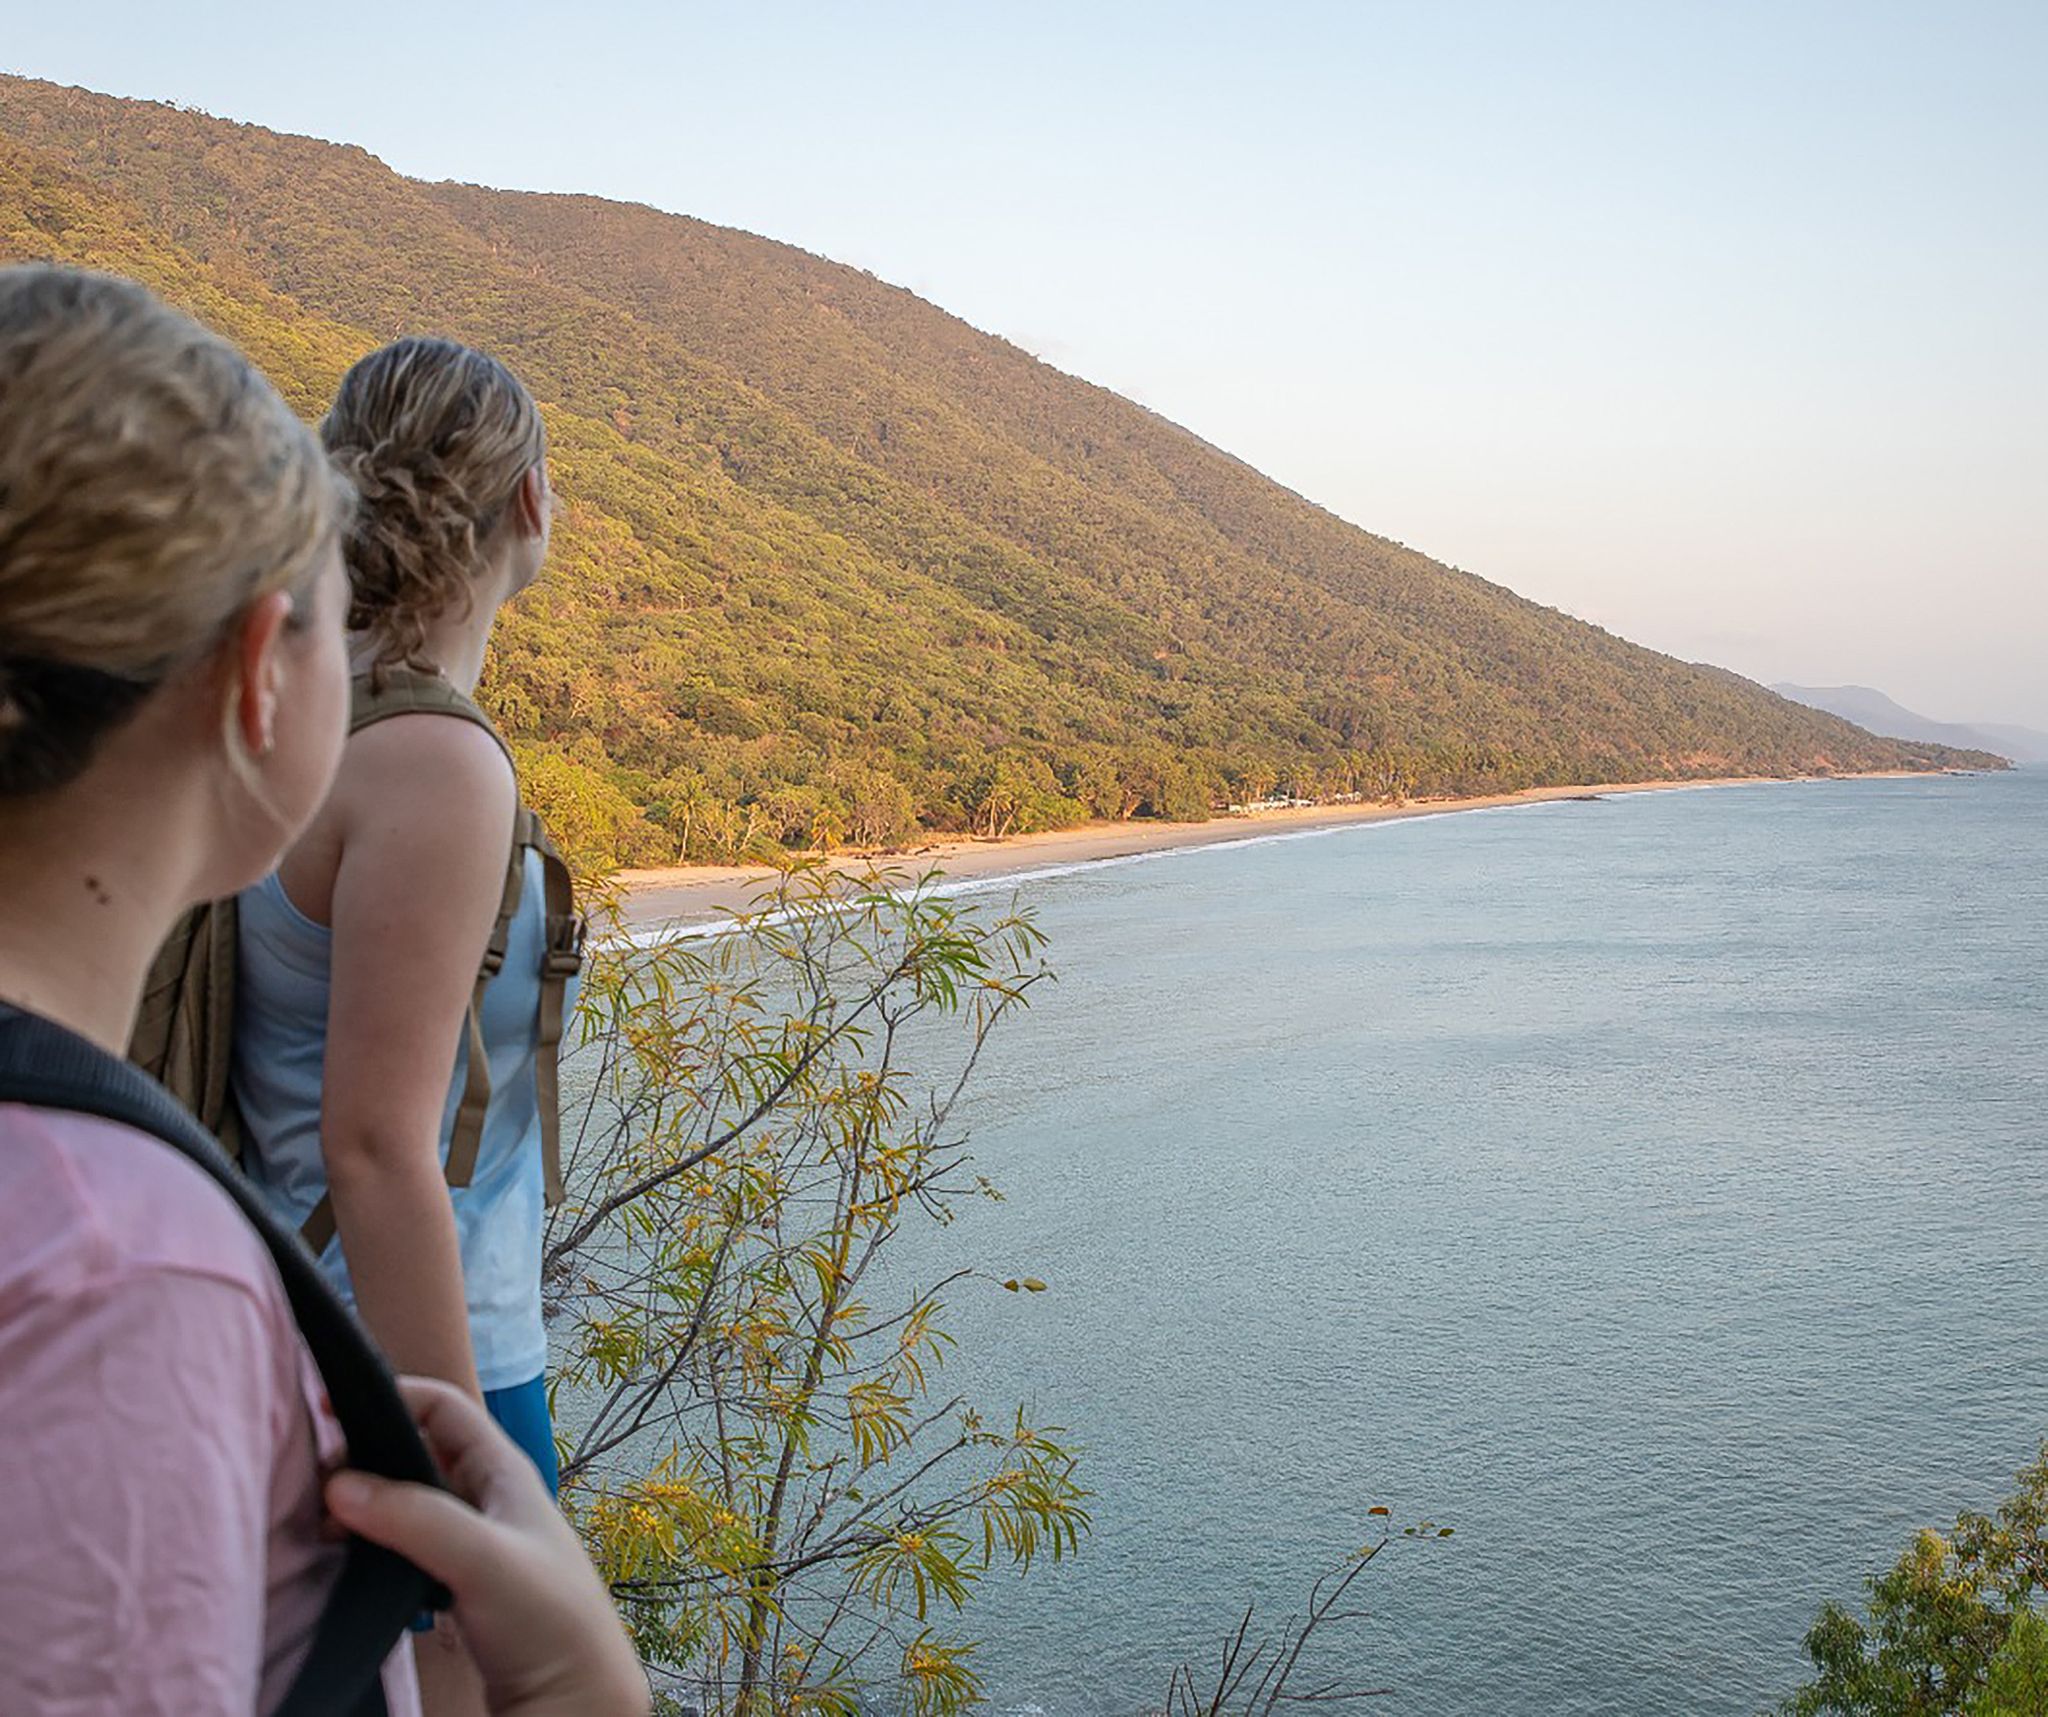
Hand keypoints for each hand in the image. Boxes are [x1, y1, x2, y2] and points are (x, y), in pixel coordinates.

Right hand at [325, 1377, 649, 1716]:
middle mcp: (483, 1497)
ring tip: (320, 1524)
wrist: (572, 1695)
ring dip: (362, 1504)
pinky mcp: (453, 1583)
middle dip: (364, 1454)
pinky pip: (401, 1545)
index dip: (391, 1395)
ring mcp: (468, 1541)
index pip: (441, 1406)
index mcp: (501, 1471)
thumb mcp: (484, 1558)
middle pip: (414, 1451)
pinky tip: (342, 1557)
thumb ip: (417, 1517)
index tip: (328, 1408)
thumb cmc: (548, 1617)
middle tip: (315, 1481)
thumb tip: (340, 1484)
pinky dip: (369, 1543)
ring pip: (403, 1501)